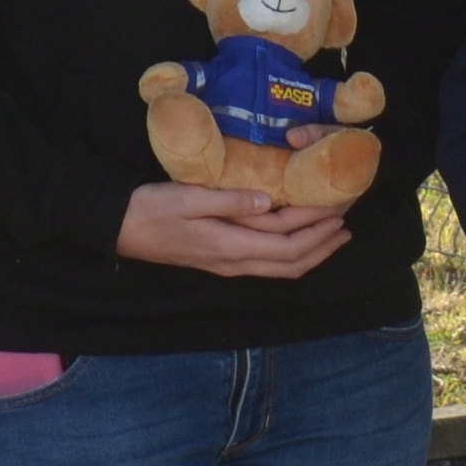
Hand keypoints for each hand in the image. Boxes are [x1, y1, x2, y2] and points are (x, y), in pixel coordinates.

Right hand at [117, 182, 349, 278]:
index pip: (288, 246)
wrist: (118, 228)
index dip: (318, 233)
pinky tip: (300, 240)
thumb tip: (270, 200)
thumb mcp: (189, 198)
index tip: (339, 214)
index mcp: (231, 247)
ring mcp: (229, 265)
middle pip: (292, 262)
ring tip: (334, 234)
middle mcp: (235, 263)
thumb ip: (230, 200)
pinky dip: (292, 253)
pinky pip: (268, 263)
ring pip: (282, 267)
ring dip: (312, 252)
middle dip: (324, 245)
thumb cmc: (151, 209)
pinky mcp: (222, 260)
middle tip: (347, 225)